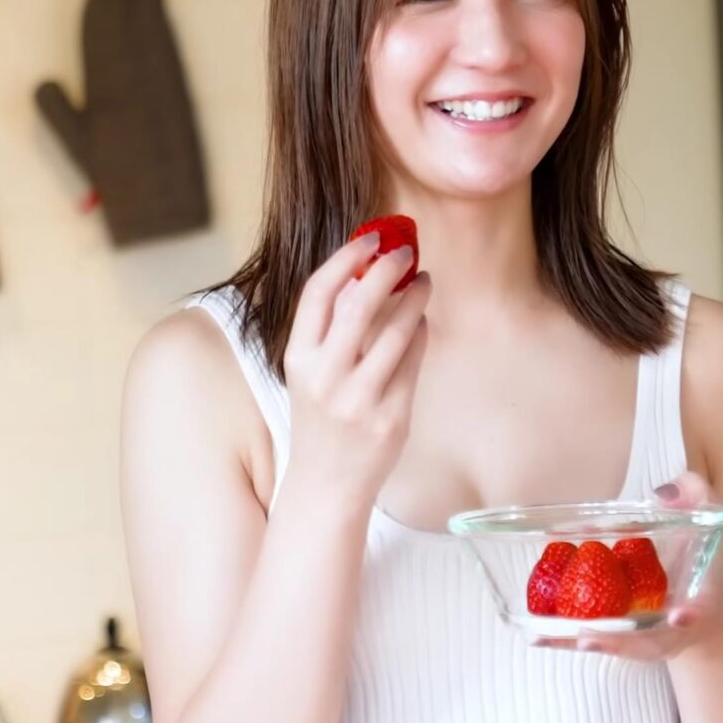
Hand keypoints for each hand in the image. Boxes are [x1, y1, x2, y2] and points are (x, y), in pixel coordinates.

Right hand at [276, 228, 430, 508]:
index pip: (319, 293)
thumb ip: (330, 331)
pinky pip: (413, 363)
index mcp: (298, 360)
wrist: (326, 485)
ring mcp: (359, 399)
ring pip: (395, 332)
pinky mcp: (390, 418)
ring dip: (414, 299)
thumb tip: (363, 275)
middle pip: (359, 305)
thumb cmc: (321, 419)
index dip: (346, 258)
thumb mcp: (310, 373)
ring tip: (424, 282)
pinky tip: (421, 322)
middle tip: (405, 252)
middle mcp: (325, 378)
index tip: (371, 237)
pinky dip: (419, 335)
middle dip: (386, 270)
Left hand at [537, 473, 722, 661]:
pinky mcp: (625, 637)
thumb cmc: (708, 553)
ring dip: (580, 644)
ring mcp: (648, 637)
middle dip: (619, 642)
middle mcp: (673, 627)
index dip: (690, 614)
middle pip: (648, 642)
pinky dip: (568, 641)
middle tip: (588, 637)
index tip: (680, 617)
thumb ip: (694, 493)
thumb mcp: (711, 514)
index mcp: (703, 599)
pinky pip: (597, 640)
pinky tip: (535, 635)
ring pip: (615, 646)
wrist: (711, 600)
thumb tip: (661, 494)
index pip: (700, 608)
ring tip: (542, 638)